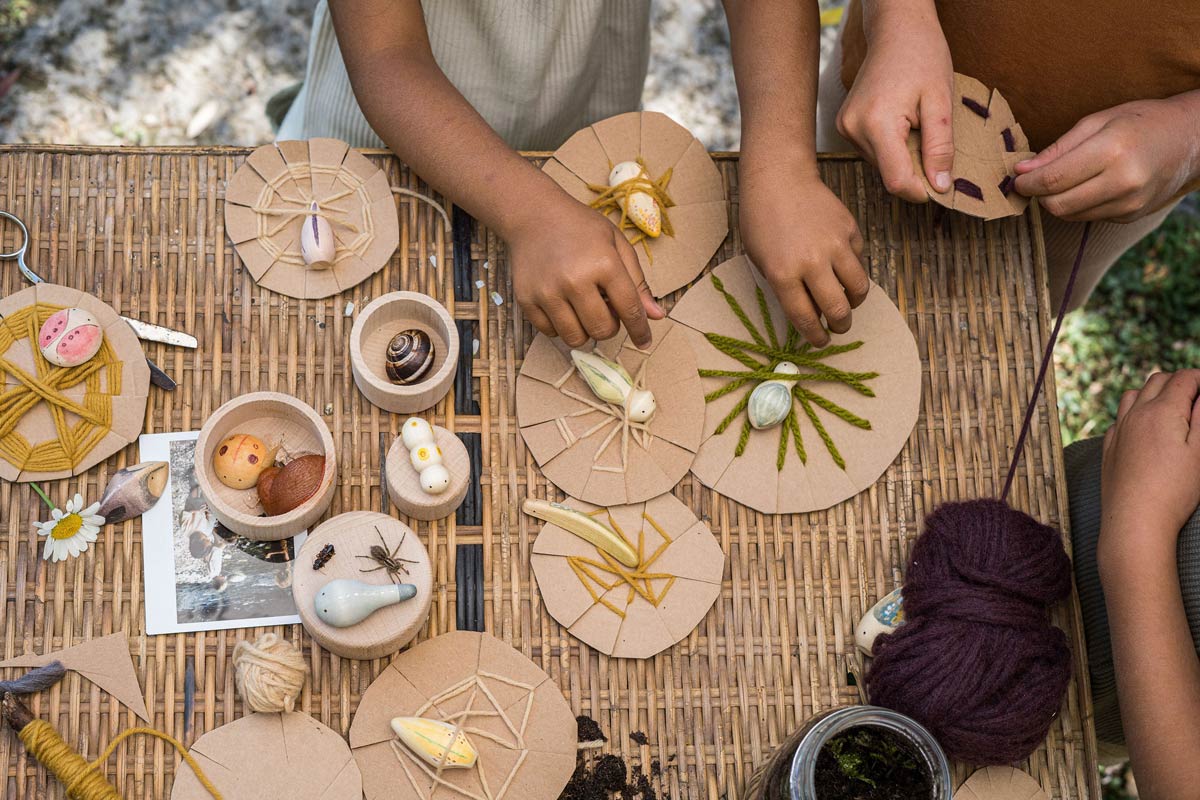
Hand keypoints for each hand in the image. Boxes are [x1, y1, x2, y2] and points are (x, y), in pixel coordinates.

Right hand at [508, 192, 663, 348]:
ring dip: (585, 330)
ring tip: (583, 309)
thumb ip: (638, 282)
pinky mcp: (526, 299)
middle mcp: (575, 280)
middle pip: (602, 330)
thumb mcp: (617, 245)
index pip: (629, 310)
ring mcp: (547, 291)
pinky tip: (563, 306)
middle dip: (610, 326)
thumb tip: (656, 316)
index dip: (640, 330)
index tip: (644, 341)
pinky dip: (560, 326)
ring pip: (575, 338)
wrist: (533, 214)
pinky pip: (550, 332)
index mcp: (604, 263)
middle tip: (605, 309)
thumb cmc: (580, 227)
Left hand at [738, 154, 868, 345]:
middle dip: (840, 325)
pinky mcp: (850, 230)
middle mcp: (812, 262)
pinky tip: (840, 268)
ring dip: (854, 303)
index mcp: (783, 273)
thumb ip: (784, 289)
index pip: (806, 318)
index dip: (815, 336)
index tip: (820, 341)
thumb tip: (811, 314)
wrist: (779, 179)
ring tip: (846, 304)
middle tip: (838, 327)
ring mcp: (835, 245)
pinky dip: (852, 270)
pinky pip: (858, 261)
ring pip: (858, 288)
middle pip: (838, 309)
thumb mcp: (761, 260)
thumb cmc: (761, 221)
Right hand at [836, 4, 953, 201]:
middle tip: (933, 142)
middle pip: (889, 175)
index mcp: (876, 124)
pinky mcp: (845, 126)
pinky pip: (874, 152)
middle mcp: (853, 129)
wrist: (896, 29)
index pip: (896, 181)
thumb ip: (940, 147)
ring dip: (904, 157)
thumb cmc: (922, 56)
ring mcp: (845, 128)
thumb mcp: (941, 102)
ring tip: (916, 126)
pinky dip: (893, 147)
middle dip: (915, 169)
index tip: (940, 184)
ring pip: (881, 166)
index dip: (921, 190)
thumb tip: (940, 185)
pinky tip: (902, 123)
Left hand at [1014, 94, 1199, 222]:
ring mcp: (1129, 204)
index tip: (1016, 178)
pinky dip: (1077, 205)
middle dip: (1038, 195)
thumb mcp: (1097, 121)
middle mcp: (1123, 182)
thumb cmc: (1139, 122)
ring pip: (1070, 215)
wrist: (1188, 139)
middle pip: (1057, 205)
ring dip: (1056, 201)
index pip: (1053, 180)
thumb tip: (1021, 170)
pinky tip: (1087, 186)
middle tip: (1033, 181)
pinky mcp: (1130, 216)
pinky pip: (1088, 217)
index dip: (1026, 183)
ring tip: (1061, 180)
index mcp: (1112, 150)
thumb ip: (1057, 148)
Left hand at [1101, 371, 1199, 563]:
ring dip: (1153, 393)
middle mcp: (1135, 414)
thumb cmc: (1174, 490)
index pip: (1184, 378)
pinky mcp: (1109, 446)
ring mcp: (1119, 430)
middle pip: (1158, 380)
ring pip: (1133, 394)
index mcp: (1161, 411)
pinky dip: (1134, 412)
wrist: (1134, 520)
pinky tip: (1146, 428)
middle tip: (1197, 397)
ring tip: (1172, 408)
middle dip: (1180, 381)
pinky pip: (1120, 417)